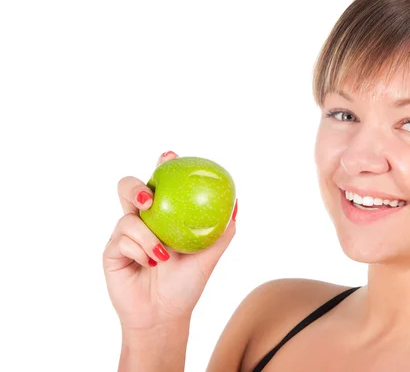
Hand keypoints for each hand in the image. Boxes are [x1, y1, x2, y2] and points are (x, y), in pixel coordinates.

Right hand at [103, 151, 236, 330]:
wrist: (163, 316)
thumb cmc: (186, 285)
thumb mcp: (209, 258)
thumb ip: (222, 232)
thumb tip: (236, 203)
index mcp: (165, 216)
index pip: (161, 184)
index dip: (162, 164)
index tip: (170, 155)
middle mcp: (143, 220)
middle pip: (130, 189)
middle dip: (135, 186)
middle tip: (148, 197)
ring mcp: (124, 234)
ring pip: (126, 216)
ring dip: (146, 235)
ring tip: (162, 254)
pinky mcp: (112, 250)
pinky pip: (122, 240)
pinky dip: (140, 252)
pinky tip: (150, 265)